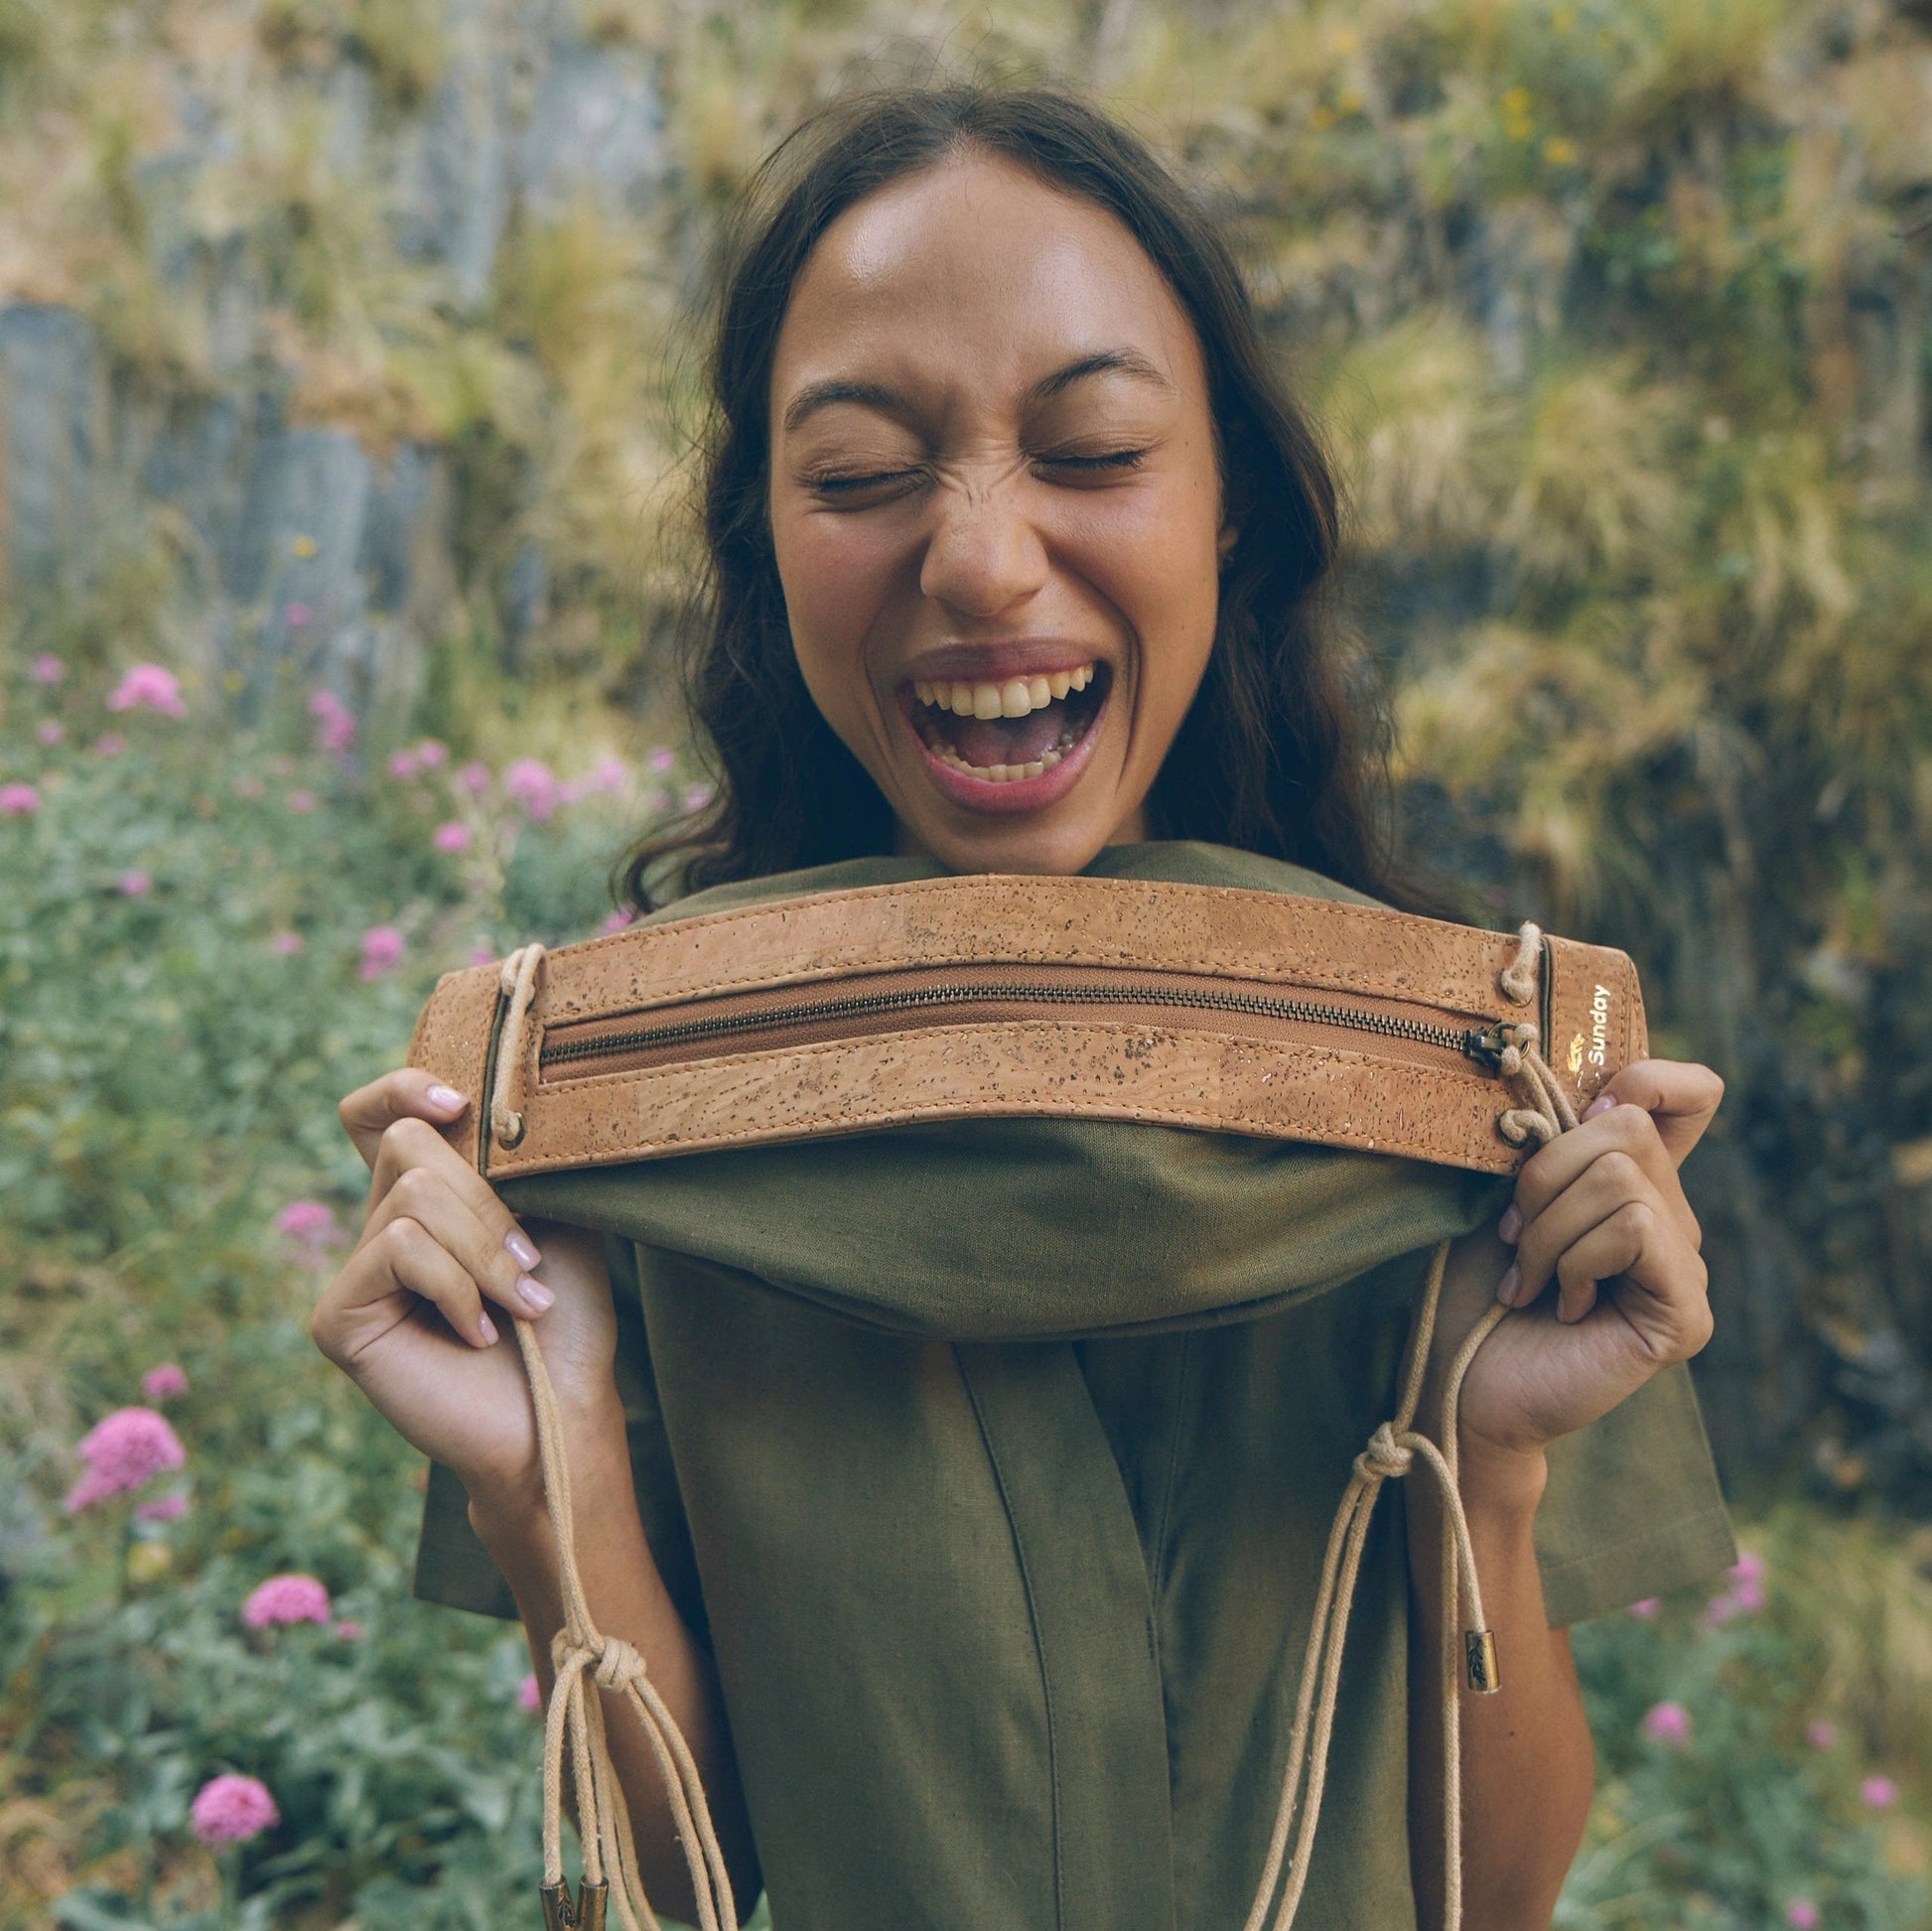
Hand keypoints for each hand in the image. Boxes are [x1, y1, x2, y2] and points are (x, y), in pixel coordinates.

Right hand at [310, 1070, 622, 1507]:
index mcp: (428, 1198)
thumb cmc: (565, 1321)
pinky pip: (397, 1249)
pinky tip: (476, 1334)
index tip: (460, 1104)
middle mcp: (382, 1227)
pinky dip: (456, 1287)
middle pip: (409, 1144)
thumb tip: (498, 1101)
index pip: (378, 1115)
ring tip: (516, 1306)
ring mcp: (356, 1272)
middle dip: (485, 1201)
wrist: (559, 1411)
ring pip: (412, 1197)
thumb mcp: (556, 1218)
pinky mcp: (339, 1316)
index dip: (403, 1089)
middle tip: (529, 1264)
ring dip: (484, 1252)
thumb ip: (516, 1161)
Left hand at [1434, 1058, 1723, 1464]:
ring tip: (1529, 1282)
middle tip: (1515, 1239)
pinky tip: (1563, 1305)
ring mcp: (1685, 1267)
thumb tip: (1602, 1093)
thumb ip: (1554, 1141)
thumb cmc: (1474, 1287)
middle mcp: (1672, 1218)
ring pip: (1622, 1179)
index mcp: (1633, 1181)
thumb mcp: (1504, 1193)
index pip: (1692, 1095)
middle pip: (1628, 1125)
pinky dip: (1576, 1259)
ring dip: (1548, 1230)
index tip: (1579, 1110)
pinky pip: (1633, 1229)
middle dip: (1544, 1177)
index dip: (1651, 1077)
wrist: (1462, 1382)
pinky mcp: (1686, 1313)